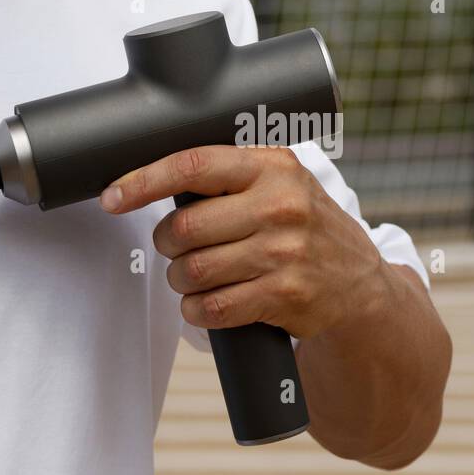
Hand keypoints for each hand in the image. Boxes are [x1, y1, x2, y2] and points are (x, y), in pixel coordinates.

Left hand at [99, 145, 389, 339]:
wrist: (361, 282)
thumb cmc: (306, 227)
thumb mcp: (282, 182)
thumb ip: (232, 173)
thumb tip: (154, 177)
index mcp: (273, 166)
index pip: (194, 165)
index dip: (144, 180)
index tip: (112, 196)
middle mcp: (281, 205)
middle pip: (184, 227)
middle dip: (167, 244)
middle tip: (177, 248)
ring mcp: (285, 253)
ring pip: (194, 271)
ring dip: (181, 280)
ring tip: (193, 277)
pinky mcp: (285, 295)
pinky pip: (213, 308)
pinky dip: (197, 310)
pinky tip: (206, 303)